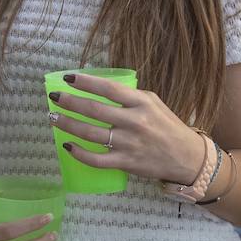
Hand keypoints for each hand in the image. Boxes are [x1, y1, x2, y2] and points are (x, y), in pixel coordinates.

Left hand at [47, 72, 205, 186]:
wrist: (187, 158)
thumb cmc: (168, 127)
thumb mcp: (154, 103)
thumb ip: (130, 96)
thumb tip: (101, 89)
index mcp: (142, 103)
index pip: (109, 89)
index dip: (86, 82)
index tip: (68, 78)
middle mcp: (134, 122)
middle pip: (95, 110)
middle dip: (70, 102)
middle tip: (54, 97)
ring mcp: (129, 144)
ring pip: (91, 133)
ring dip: (68, 125)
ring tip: (53, 118)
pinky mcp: (126, 163)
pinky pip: (97, 159)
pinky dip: (79, 153)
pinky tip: (67, 145)